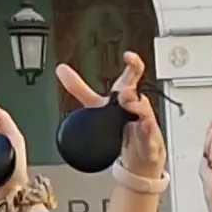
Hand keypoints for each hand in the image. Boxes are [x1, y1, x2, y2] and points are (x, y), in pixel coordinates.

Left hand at [58, 52, 164, 181]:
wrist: (138, 155)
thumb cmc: (122, 125)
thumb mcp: (96, 106)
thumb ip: (79, 89)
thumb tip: (61, 69)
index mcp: (125, 96)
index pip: (131, 76)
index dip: (133, 64)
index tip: (128, 56)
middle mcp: (137, 108)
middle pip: (138, 95)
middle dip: (131, 91)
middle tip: (124, 90)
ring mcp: (145, 125)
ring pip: (146, 115)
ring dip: (139, 110)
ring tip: (130, 107)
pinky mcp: (150, 143)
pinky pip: (151, 138)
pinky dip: (149, 135)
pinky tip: (146, 131)